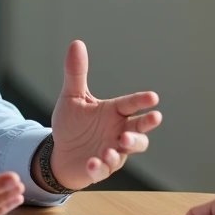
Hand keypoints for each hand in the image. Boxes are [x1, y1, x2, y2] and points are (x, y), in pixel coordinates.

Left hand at [46, 40, 161, 190]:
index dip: (142, 100)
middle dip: (147, 125)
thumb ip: (76, 73)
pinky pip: (104, 170)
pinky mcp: (100, 169)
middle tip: (154, 118)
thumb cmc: (72, 124)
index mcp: (114, 112)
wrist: (60, 152)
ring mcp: (112, 150)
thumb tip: (76, 44)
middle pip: (139, 129)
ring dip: (125, 147)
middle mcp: (118, 131)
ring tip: (113, 146)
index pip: (131, 104)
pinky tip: (93, 162)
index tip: (153, 97)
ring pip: (127, 151)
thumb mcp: (72, 97)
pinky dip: (100, 167)